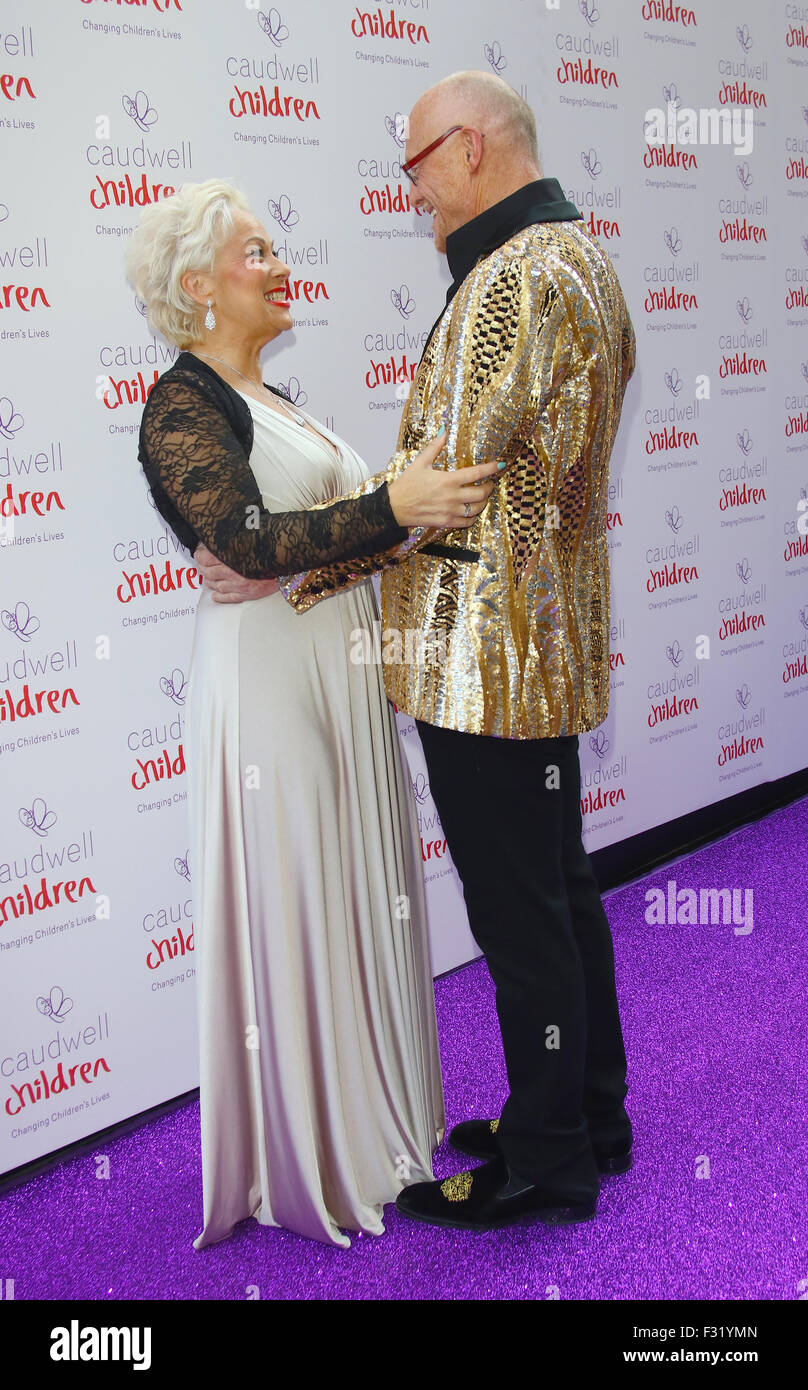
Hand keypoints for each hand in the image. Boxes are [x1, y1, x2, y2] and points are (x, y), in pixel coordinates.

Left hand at [193, 543, 279, 602]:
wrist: (288, 560)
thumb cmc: (269, 549)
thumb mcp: (250, 537)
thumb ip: (234, 539)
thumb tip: (219, 538)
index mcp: (232, 554)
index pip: (205, 556)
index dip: (199, 554)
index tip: (199, 553)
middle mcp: (232, 570)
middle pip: (207, 571)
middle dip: (202, 567)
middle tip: (201, 565)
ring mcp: (238, 584)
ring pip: (214, 585)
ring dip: (209, 581)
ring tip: (208, 577)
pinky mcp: (245, 594)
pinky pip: (225, 597)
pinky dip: (218, 596)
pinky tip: (215, 594)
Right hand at [387, 432, 503, 528]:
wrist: (394, 508)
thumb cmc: (406, 485)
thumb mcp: (420, 462)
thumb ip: (435, 447)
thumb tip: (443, 431)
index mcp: (447, 480)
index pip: (476, 473)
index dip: (490, 469)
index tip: (499, 465)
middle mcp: (451, 496)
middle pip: (481, 494)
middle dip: (489, 487)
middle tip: (490, 483)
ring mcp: (450, 511)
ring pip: (476, 509)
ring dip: (483, 503)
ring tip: (481, 497)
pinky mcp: (446, 522)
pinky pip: (467, 522)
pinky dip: (472, 517)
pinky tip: (471, 511)